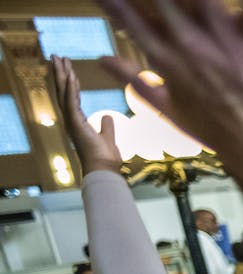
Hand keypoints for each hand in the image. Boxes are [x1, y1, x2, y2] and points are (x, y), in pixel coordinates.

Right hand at [51, 56, 121, 175]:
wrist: (104, 171)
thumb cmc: (106, 159)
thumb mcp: (108, 138)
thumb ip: (107, 126)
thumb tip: (107, 116)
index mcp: (78, 122)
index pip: (72, 97)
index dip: (70, 82)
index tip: (70, 68)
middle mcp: (71, 120)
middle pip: (64, 91)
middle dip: (61, 73)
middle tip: (57, 56)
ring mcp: (71, 121)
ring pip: (64, 93)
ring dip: (62, 75)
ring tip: (58, 59)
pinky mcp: (75, 123)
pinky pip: (71, 102)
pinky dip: (69, 88)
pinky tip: (69, 76)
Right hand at [96, 0, 242, 185]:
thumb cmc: (226, 138)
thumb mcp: (174, 114)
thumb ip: (136, 82)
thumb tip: (101, 59)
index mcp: (169, 61)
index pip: (129, 16)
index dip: (114, 1)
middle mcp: (194, 46)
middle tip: (166, 3)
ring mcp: (232, 40)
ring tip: (192, 3)